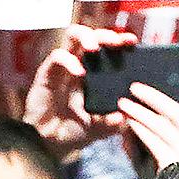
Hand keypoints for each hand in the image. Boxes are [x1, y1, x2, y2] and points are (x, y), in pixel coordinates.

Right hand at [23, 24, 136, 158]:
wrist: (53, 144)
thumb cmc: (78, 130)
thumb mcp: (103, 127)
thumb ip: (114, 123)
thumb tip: (123, 116)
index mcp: (96, 72)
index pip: (109, 47)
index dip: (121, 40)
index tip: (132, 42)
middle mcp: (79, 64)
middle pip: (92, 35)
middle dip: (105, 34)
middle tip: (116, 42)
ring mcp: (62, 68)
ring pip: (71, 36)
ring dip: (85, 36)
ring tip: (94, 48)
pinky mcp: (46, 75)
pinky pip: (56, 58)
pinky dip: (69, 61)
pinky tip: (79, 72)